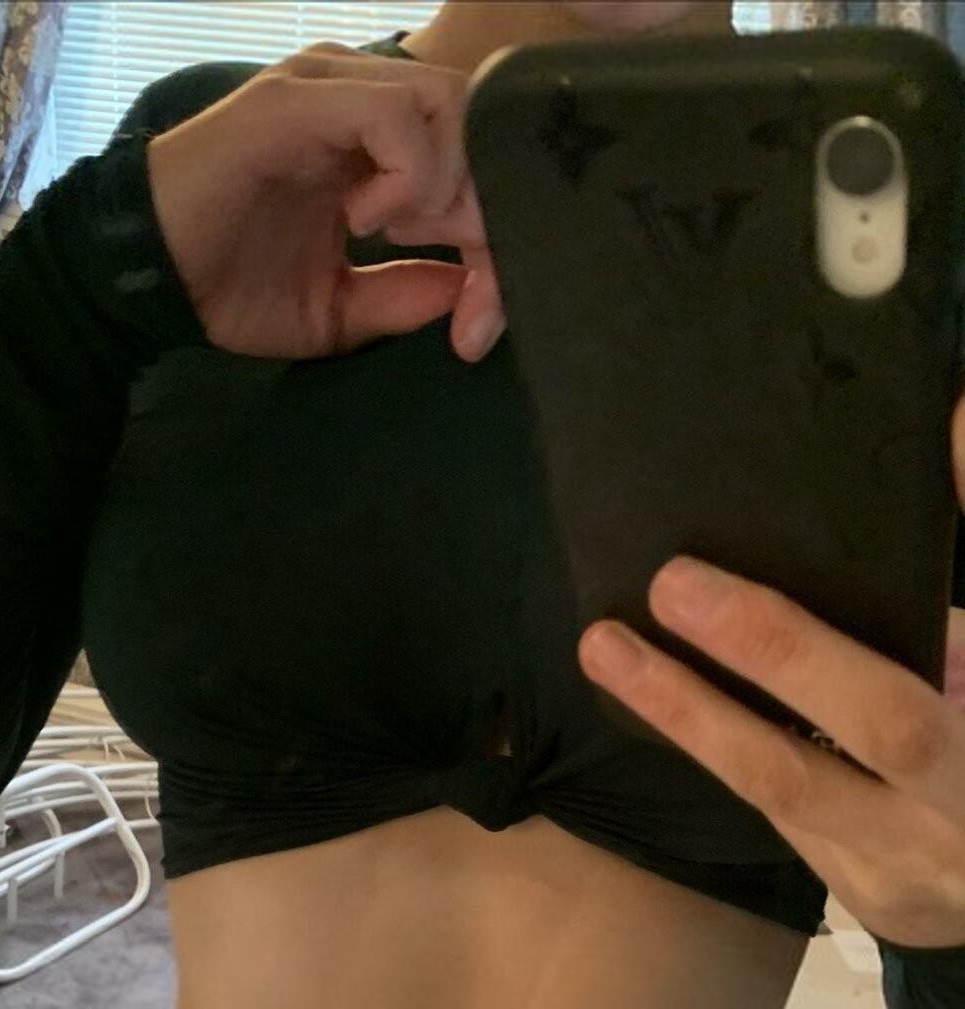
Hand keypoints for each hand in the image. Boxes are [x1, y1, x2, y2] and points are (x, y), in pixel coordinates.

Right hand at [147, 42, 503, 361]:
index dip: (492, 225)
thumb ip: (403, 294)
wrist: (149, 282)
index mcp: (370, 143)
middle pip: (474, 120)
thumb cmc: (233, 288)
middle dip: (482, 204)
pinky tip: (366, 220)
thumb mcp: (339, 310)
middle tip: (456, 268)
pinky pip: (391, 112)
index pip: (471, 154)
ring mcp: (327, 92)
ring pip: (445, 102)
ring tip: (399, 234)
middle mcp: (357, 100)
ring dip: (446, 184)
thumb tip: (467, 288)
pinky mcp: (296, 101)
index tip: (480, 298)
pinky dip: (404, 172)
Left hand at [577, 395, 964, 949]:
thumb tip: (950, 418)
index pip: (908, 702)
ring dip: (685, 712)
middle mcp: (953, 820)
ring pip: (778, 786)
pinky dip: (701, 737)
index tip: (722, 567)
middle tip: (670, 586)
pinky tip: (642, 683)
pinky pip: (763, 805)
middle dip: (759, 659)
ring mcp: (896, 866)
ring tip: (605, 645)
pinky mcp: (848, 886)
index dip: (820, 642)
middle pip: (851, 743)